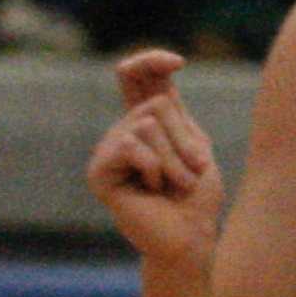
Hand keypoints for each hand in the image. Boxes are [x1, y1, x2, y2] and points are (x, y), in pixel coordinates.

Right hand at [86, 49, 224, 270]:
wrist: (189, 236)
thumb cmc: (196, 196)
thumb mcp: (194, 145)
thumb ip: (174, 113)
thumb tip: (160, 79)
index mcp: (149, 122)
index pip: (138, 78)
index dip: (150, 60)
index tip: (178, 62)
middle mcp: (124, 131)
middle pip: (154, 104)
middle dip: (183, 138)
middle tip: (191, 171)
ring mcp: (109, 151)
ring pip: (145, 125)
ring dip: (174, 158)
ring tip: (175, 184)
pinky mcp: (99, 172)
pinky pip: (130, 147)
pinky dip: (154, 168)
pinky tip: (151, 190)